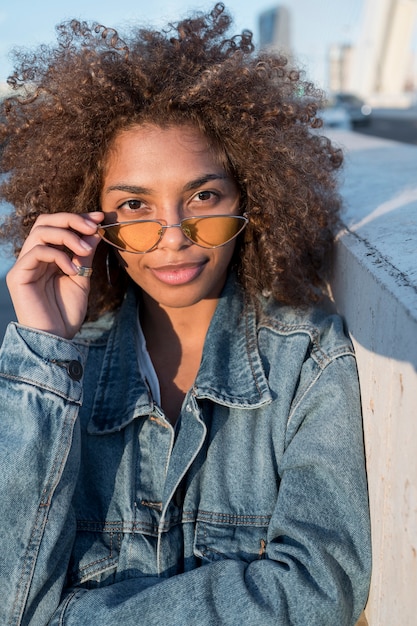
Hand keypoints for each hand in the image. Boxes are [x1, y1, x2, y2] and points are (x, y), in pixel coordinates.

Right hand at [6, 212, 103, 338]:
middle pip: (45, 221)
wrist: (56, 339)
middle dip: (72, 220)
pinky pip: (37, 252)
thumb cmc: (67, 313)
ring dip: (67, 235)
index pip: (57, 226)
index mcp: (47, 256)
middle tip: (94, 227)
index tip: (100, 218)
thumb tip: (95, 230)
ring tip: (86, 250)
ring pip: (40, 231)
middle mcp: (33, 257)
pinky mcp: (18, 276)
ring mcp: (24, 265)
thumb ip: (85, 254)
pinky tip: (73, 269)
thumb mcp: (82, 278)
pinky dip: (59, 255)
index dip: (78, 218)